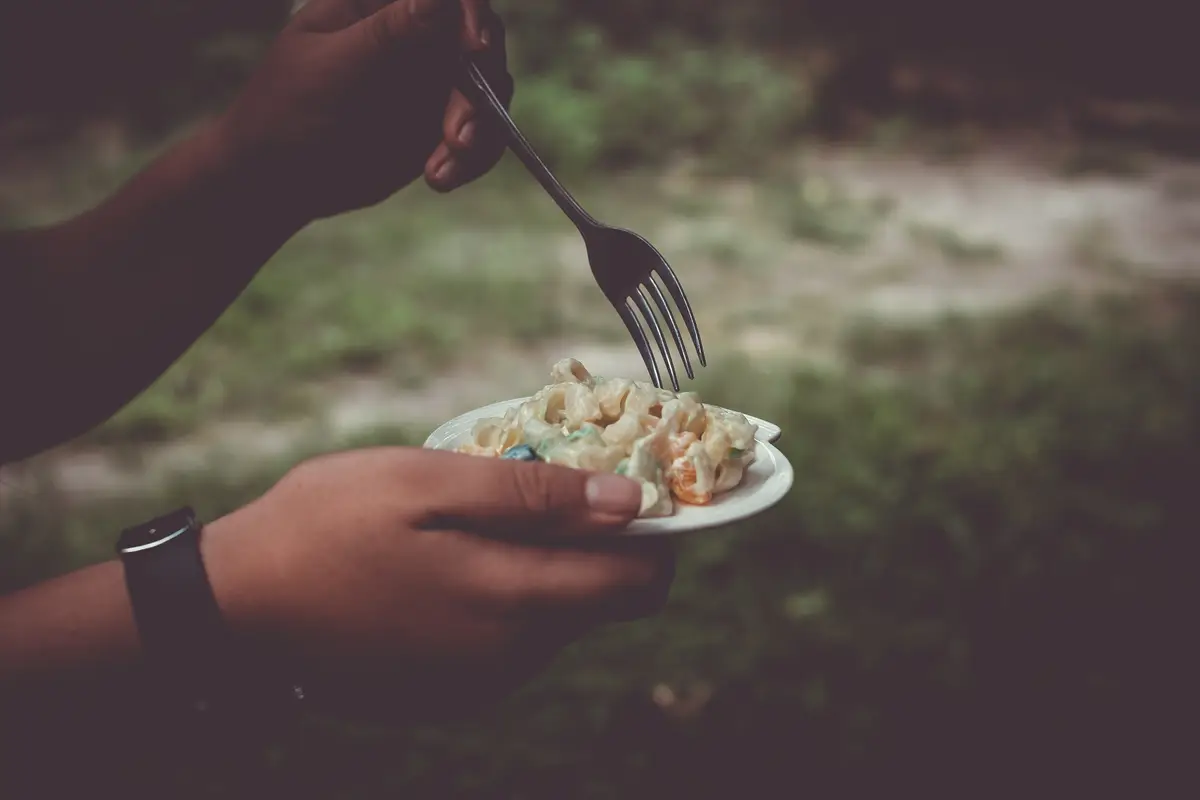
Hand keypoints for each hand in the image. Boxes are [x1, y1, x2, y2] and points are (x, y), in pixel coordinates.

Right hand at [204, 447, 673, 723]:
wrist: (234, 609)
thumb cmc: (327, 526)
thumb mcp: (427, 483)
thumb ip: (534, 496)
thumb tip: (628, 500)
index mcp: (513, 601)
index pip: (636, 582)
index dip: (656, 535)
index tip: (637, 488)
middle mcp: (510, 656)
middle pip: (600, 602)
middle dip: (598, 544)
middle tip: (549, 486)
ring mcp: (479, 681)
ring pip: (556, 618)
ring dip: (545, 567)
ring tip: (484, 517)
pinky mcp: (449, 690)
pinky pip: (512, 640)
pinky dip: (506, 595)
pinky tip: (455, 558)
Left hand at [219, 0, 512, 221]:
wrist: (276, 179)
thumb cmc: (285, 112)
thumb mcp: (332, 70)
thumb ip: (387, 35)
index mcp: (380, 4)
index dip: (472, 15)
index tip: (475, 51)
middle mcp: (415, 34)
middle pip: (480, 40)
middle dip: (479, 89)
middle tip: (459, 137)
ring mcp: (431, 79)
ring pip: (489, 90)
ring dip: (480, 131)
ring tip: (441, 170)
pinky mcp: (440, 123)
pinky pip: (481, 133)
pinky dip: (473, 158)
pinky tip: (439, 179)